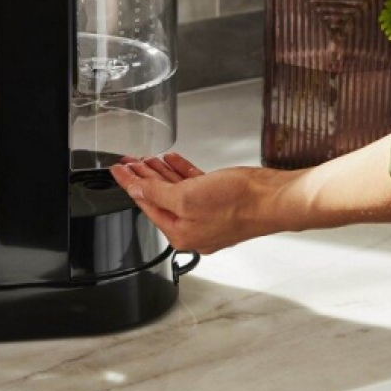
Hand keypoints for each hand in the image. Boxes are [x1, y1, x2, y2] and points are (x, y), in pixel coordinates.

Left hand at [110, 153, 296, 253]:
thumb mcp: (187, 196)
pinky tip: (173, 160)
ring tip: (145, 158)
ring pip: (176, 191)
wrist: (273, 198)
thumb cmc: (238, 204)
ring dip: (160, 172)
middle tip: (128, 162)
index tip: (117, 170)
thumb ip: (158, 192)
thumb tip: (137, 188)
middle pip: (159, 198)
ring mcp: (208, 214)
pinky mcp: (222, 200)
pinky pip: (194, 185)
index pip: (145, 204)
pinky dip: (182, 171)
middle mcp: (193, 227)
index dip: (129, 184)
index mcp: (181, 232)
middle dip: (142, 177)